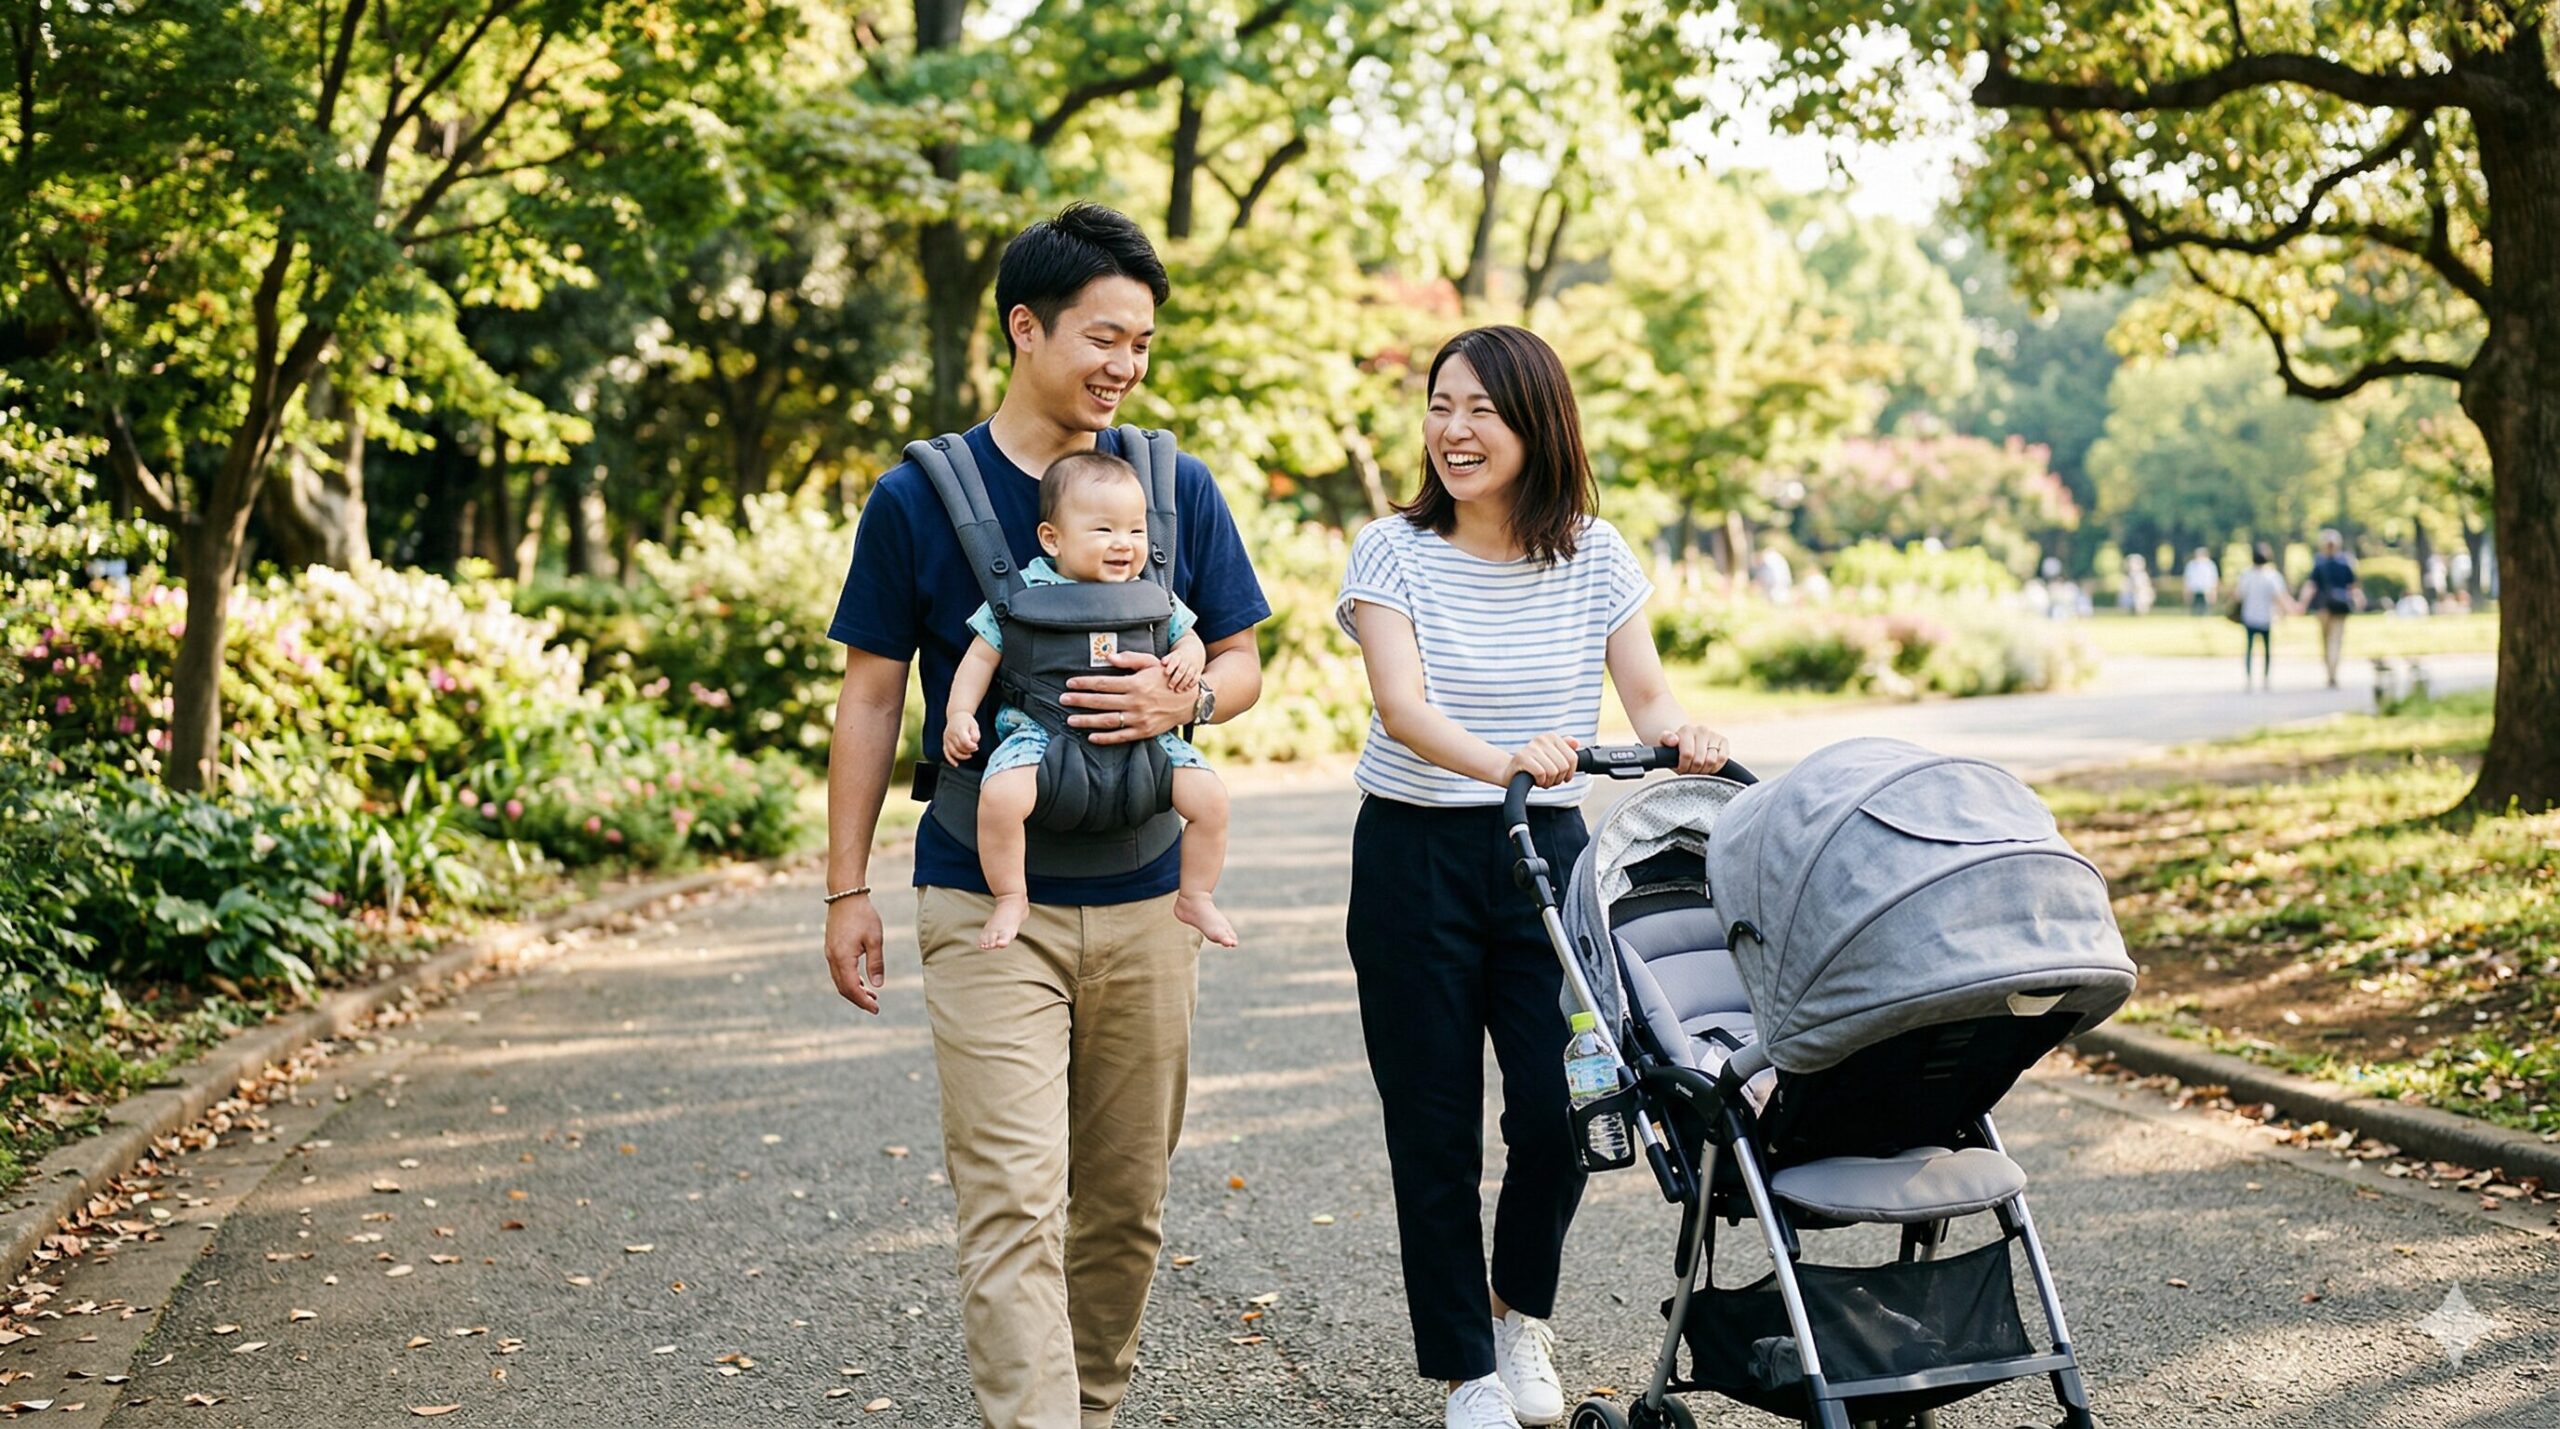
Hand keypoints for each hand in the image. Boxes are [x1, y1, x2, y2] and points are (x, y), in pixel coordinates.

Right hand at [824, 894, 885, 1013]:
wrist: (845, 895)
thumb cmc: (863, 915)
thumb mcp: (875, 939)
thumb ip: (876, 963)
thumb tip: (878, 985)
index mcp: (843, 958)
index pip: (852, 988)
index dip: (863, 1001)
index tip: (876, 1010)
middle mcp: (832, 958)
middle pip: (843, 988)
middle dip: (858, 999)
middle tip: (874, 1006)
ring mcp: (830, 953)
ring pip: (839, 980)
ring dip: (854, 990)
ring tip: (871, 995)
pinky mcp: (831, 948)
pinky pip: (838, 971)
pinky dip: (849, 980)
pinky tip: (862, 981)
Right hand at [942, 711, 979, 764]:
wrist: (956, 715)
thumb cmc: (966, 721)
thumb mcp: (975, 726)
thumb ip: (976, 736)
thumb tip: (973, 745)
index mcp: (959, 729)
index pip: (965, 742)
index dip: (972, 746)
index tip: (976, 746)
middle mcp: (951, 734)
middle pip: (960, 747)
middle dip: (969, 750)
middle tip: (974, 748)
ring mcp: (946, 738)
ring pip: (953, 752)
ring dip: (962, 756)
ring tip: (969, 754)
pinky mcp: (945, 742)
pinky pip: (946, 753)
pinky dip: (951, 760)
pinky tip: (956, 764)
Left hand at [1062, 650, 1190, 744]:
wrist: (1190, 700)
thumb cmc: (1167, 678)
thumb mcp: (1151, 663)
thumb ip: (1130, 659)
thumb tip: (1108, 657)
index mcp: (1135, 683)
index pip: (1103, 683)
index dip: (1084, 683)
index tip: (1069, 683)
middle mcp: (1135, 702)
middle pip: (1100, 702)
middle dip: (1079, 701)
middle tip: (1062, 700)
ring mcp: (1139, 719)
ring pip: (1107, 721)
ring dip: (1086, 721)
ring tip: (1070, 720)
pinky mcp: (1143, 732)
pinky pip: (1121, 737)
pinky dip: (1105, 738)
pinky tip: (1090, 736)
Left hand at [1161, 644, 1203, 691]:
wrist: (1192, 652)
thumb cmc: (1176, 658)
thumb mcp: (1171, 656)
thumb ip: (1165, 660)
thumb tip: (1161, 664)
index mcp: (1178, 656)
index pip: (1174, 660)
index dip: (1171, 666)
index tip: (1166, 673)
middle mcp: (1186, 661)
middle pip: (1181, 670)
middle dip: (1176, 678)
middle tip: (1170, 686)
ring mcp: (1192, 666)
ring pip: (1189, 674)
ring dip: (1183, 683)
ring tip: (1177, 690)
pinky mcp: (1197, 671)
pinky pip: (1196, 678)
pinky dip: (1192, 683)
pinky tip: (1187, 689)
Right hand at [1498, 733, 1581, 789]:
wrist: (1510, 771)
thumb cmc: (1534, 766)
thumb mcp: (1552, 757)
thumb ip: (1566, 749)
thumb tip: (1576, 743)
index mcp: (1551, 737)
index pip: (1572, 758)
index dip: (1569, 772)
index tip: (1562, 776)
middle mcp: (1541, 739)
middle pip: (1563, 766)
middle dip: (1558, 778)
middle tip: (1549, 780)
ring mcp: (1530, 747)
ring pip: (1553, 771)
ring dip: (1549, 782)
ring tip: (1542, 780)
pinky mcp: (1521, 758)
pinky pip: (1541, 773)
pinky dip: (1540, 781)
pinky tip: (1535, 780)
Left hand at [1655, 722, 1730, 774]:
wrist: (1688, 743)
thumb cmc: (1675, 748)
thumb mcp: (1664, 744)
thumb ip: (1665, 740)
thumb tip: (1674, 740)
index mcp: (1686, 730)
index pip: (1687, 754)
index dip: (1684, 766)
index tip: (1681, 769)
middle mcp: (1701, 730)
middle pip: (1699, 760)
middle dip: (1693, 770)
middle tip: (1690, 770)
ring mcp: (1713, 735)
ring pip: (1712, 761)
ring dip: (1704, 770)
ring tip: (1698, 768)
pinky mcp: (1724, 741)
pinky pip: (1722, 759)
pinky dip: (1715, 767)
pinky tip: (1708, 766)